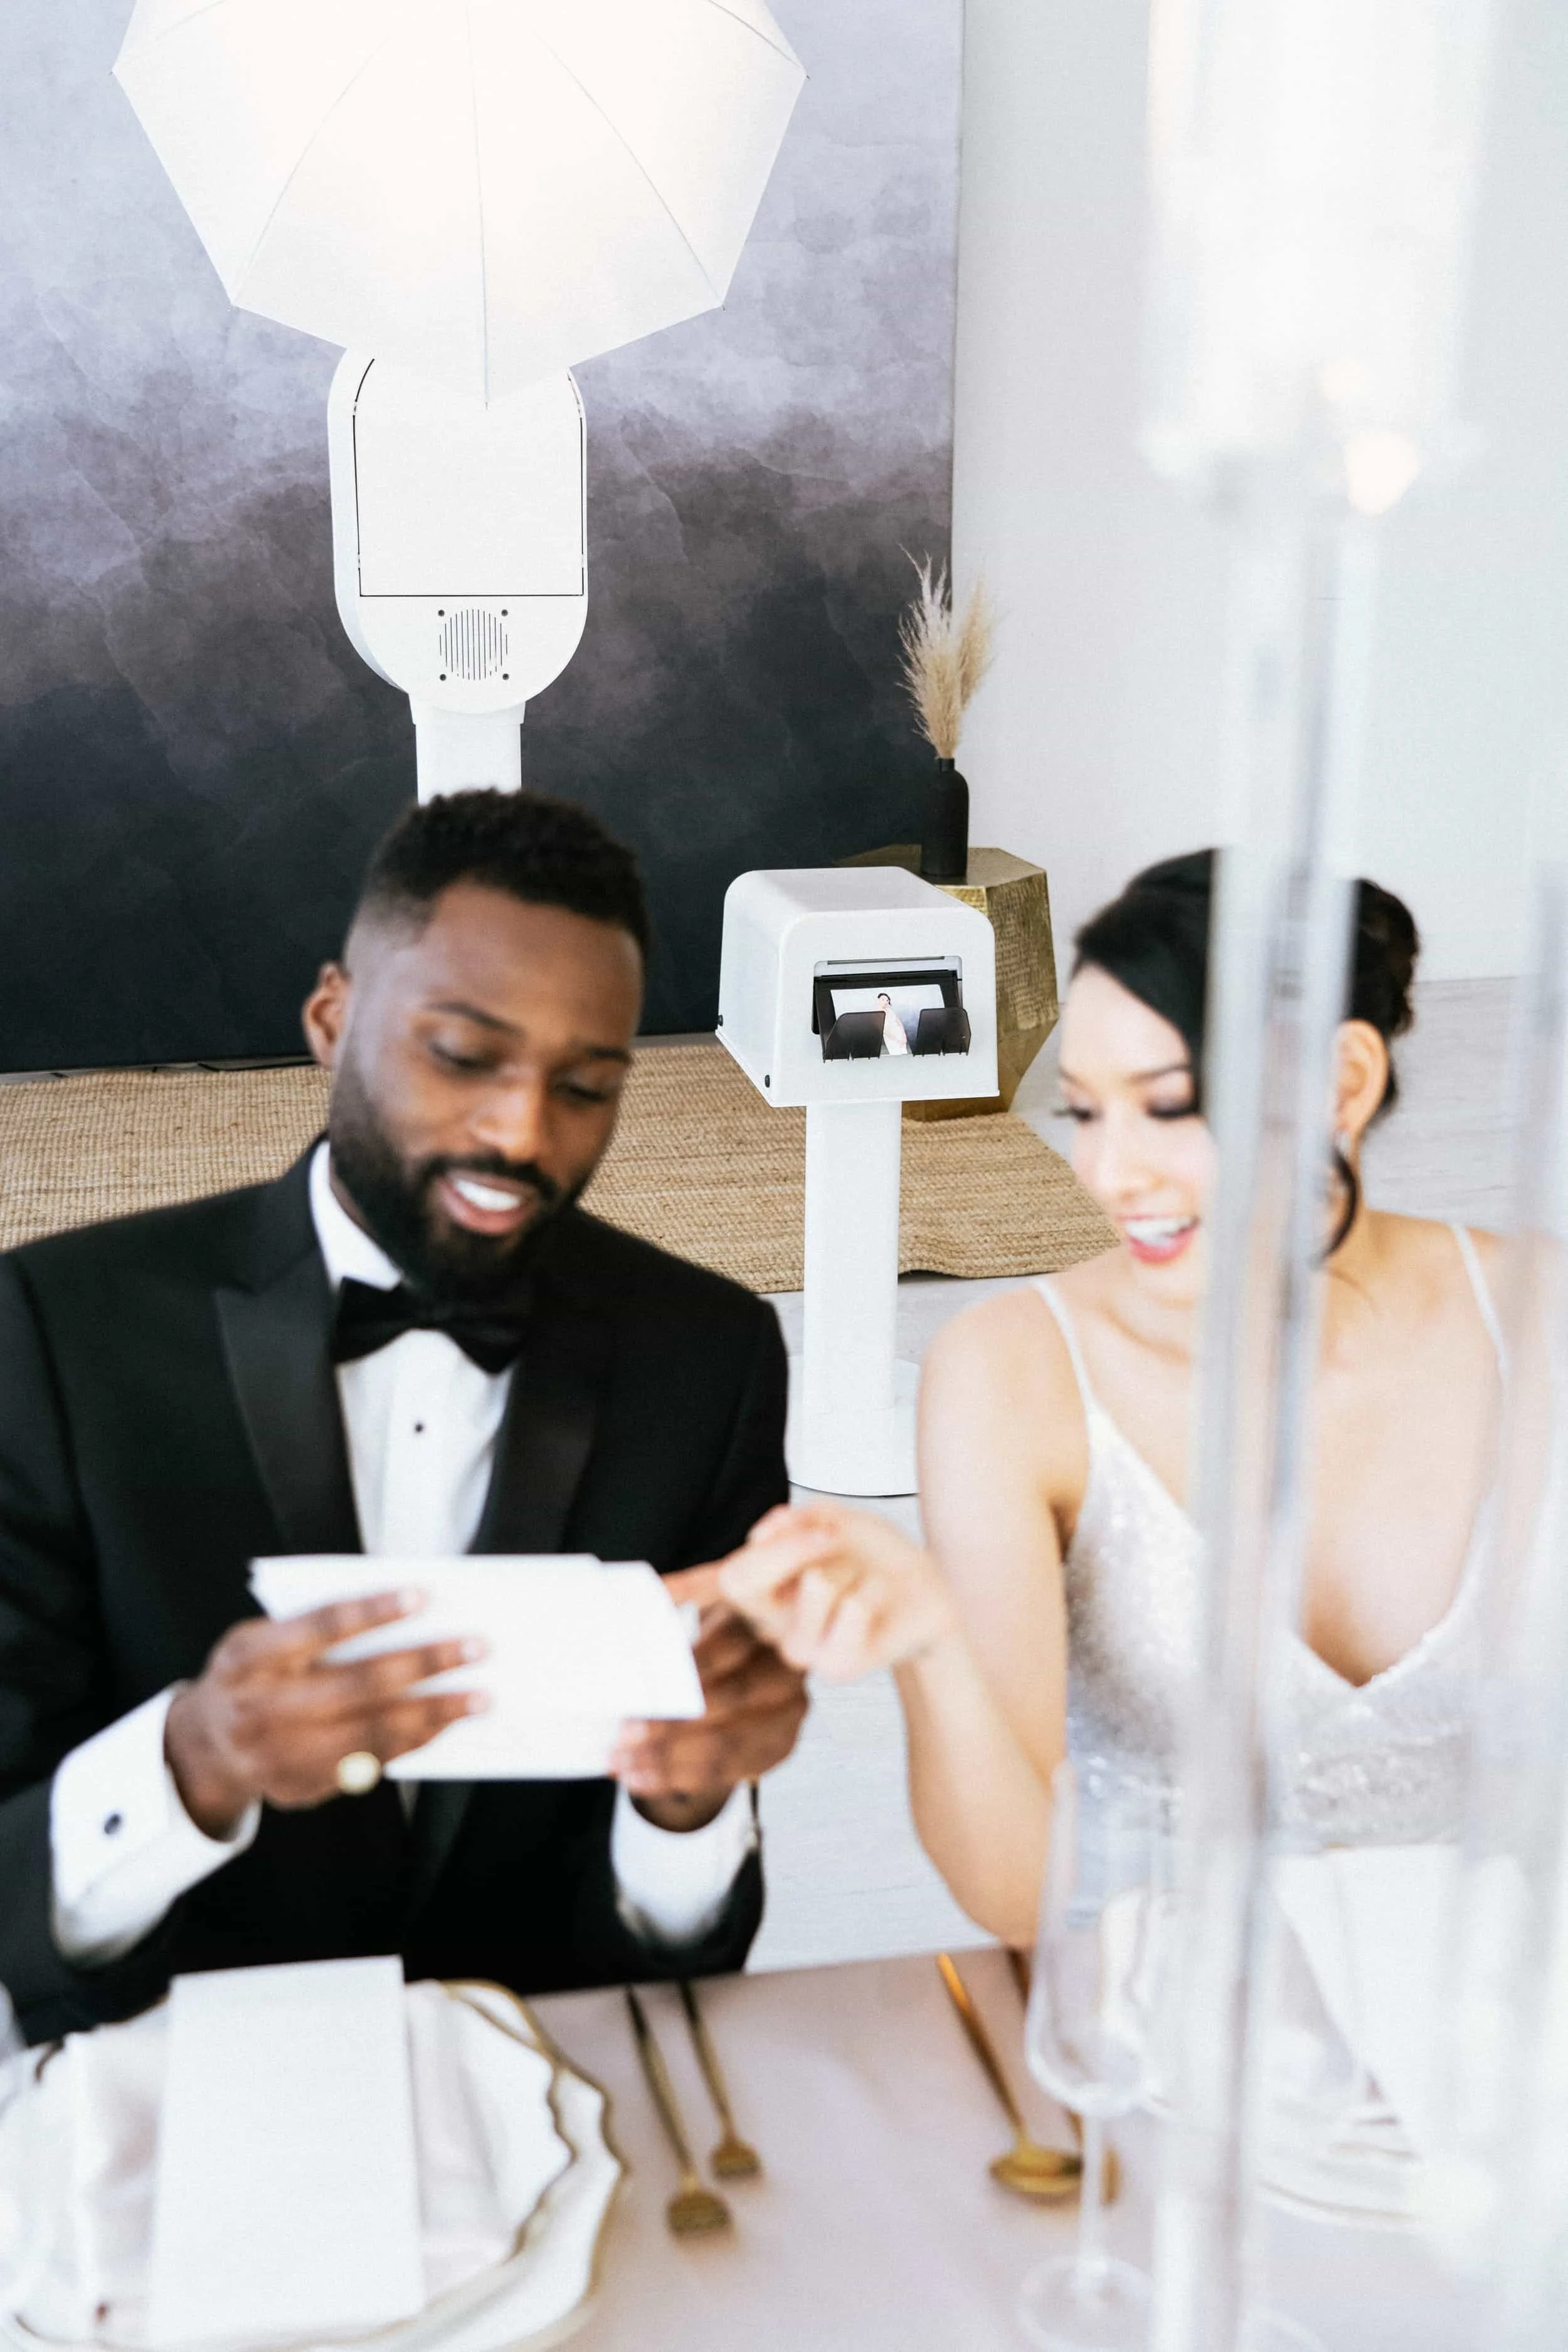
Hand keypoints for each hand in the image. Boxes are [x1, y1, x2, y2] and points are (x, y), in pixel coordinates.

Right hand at [164, 1593, 489, 1836]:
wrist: (202, 1745)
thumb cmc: (250, 1673)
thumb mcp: (260, 1637)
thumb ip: (313, 1628)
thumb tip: (404, 1613)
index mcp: (250, 1657)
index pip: (318, 1627)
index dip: (371, 1611)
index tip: (423, 1595)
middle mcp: (261, 1707)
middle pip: (356, 1684)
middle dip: (424, 1664)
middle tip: (477, 1648)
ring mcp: (280, 1754)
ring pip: (371, 1731)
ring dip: (434, 1713)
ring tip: (480, 1697)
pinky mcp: (300, 1785)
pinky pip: (369, 1763)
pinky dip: (413, 1742)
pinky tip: (445, 1725)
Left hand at [606, 1596, 807, 1832]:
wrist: (755, 1662)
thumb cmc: (717, 1634)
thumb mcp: (698, 1606)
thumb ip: (672, 1608)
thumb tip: (623, 1619)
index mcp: (763, 1622)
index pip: (728, 1644)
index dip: (687, 1671)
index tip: (644, 1692)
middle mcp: (785, 1668)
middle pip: (729, 1700)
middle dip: (671, 1726)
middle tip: (621, 1742)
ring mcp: (789, 1712)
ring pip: (726, 1744)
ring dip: (667, 1761)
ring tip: (622, 1766)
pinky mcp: (781, 1745)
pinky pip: (728, 1771)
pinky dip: (679, 1778)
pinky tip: (642, 1778)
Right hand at [699, 1501, 958, 1680]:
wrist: (923, 1593)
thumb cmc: (870, 1555)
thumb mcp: (834, 1520)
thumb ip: (797, 1521)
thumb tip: (763, 1532)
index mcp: (764, 1592)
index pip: (733, 1578)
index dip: (771, 1548)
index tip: (820, 1528)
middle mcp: (774, 1626)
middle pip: (750, 1582)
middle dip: (798, 1546)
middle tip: (836, 1537)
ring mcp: (802, 1650)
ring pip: (815, 1582)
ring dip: (848, 1564)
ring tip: (862, 1577)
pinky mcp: (836, 1666)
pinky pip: (853, 1607)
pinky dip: (874, 1587)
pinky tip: (878, 1597)